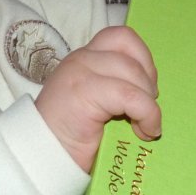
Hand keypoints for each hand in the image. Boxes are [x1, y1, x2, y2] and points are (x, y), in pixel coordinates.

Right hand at [35, 26, 161, 172]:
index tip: (146, 87)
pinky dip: (147, 114)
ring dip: (149, 100)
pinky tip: (144, 131)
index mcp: (85, 59)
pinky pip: (131, 95)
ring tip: (145, 125)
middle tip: (147, 104)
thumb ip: (116, 88)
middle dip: (148, 75)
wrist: (41, 158)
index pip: (120, 36)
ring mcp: (80, 72)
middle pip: (129, 45)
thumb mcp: (98, 105)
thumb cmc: (72, 138)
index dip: (142, 57)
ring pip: (133, 71)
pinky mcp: (84, 91)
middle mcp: (81, 59)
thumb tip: (154, 93)